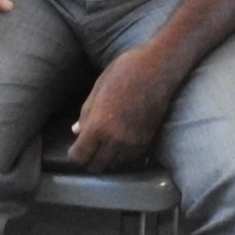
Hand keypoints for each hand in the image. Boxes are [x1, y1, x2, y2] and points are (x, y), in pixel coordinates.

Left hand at [68, 47, 180, 172]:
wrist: (159, 68)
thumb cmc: (124, 71)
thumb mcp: (98, 89)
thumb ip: (86, 114)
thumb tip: (76, 131)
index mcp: (98, 125)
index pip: (80, 157)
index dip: (75, 154)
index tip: (76, 147)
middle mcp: (115, 140)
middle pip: (97, 166)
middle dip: (90, 159)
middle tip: (90, 147)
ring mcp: (133, 142)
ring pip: (114, 164)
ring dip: (108, 157)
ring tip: (107, 143)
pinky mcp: (147, 140)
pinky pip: (130, 158)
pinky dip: (123, 154)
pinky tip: (122, 141)